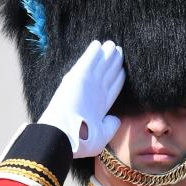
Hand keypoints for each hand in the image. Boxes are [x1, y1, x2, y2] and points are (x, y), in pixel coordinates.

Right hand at [38, 40, 124, 157]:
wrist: (63, 136)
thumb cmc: (81, 141)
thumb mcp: (101, 136)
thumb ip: (110, 126)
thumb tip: (116, 119)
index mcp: (98, 106)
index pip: (111, 88)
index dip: (117, 78)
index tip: (122, 70)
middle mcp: (93, 93)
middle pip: (107, 74)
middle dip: (113, 63)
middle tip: (119, 51)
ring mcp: (86, 84)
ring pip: (101, 65)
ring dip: (107, 55)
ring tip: (114, 45)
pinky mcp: (79, 77)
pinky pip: (89, 61)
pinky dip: (93, 53)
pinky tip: (98, 44)